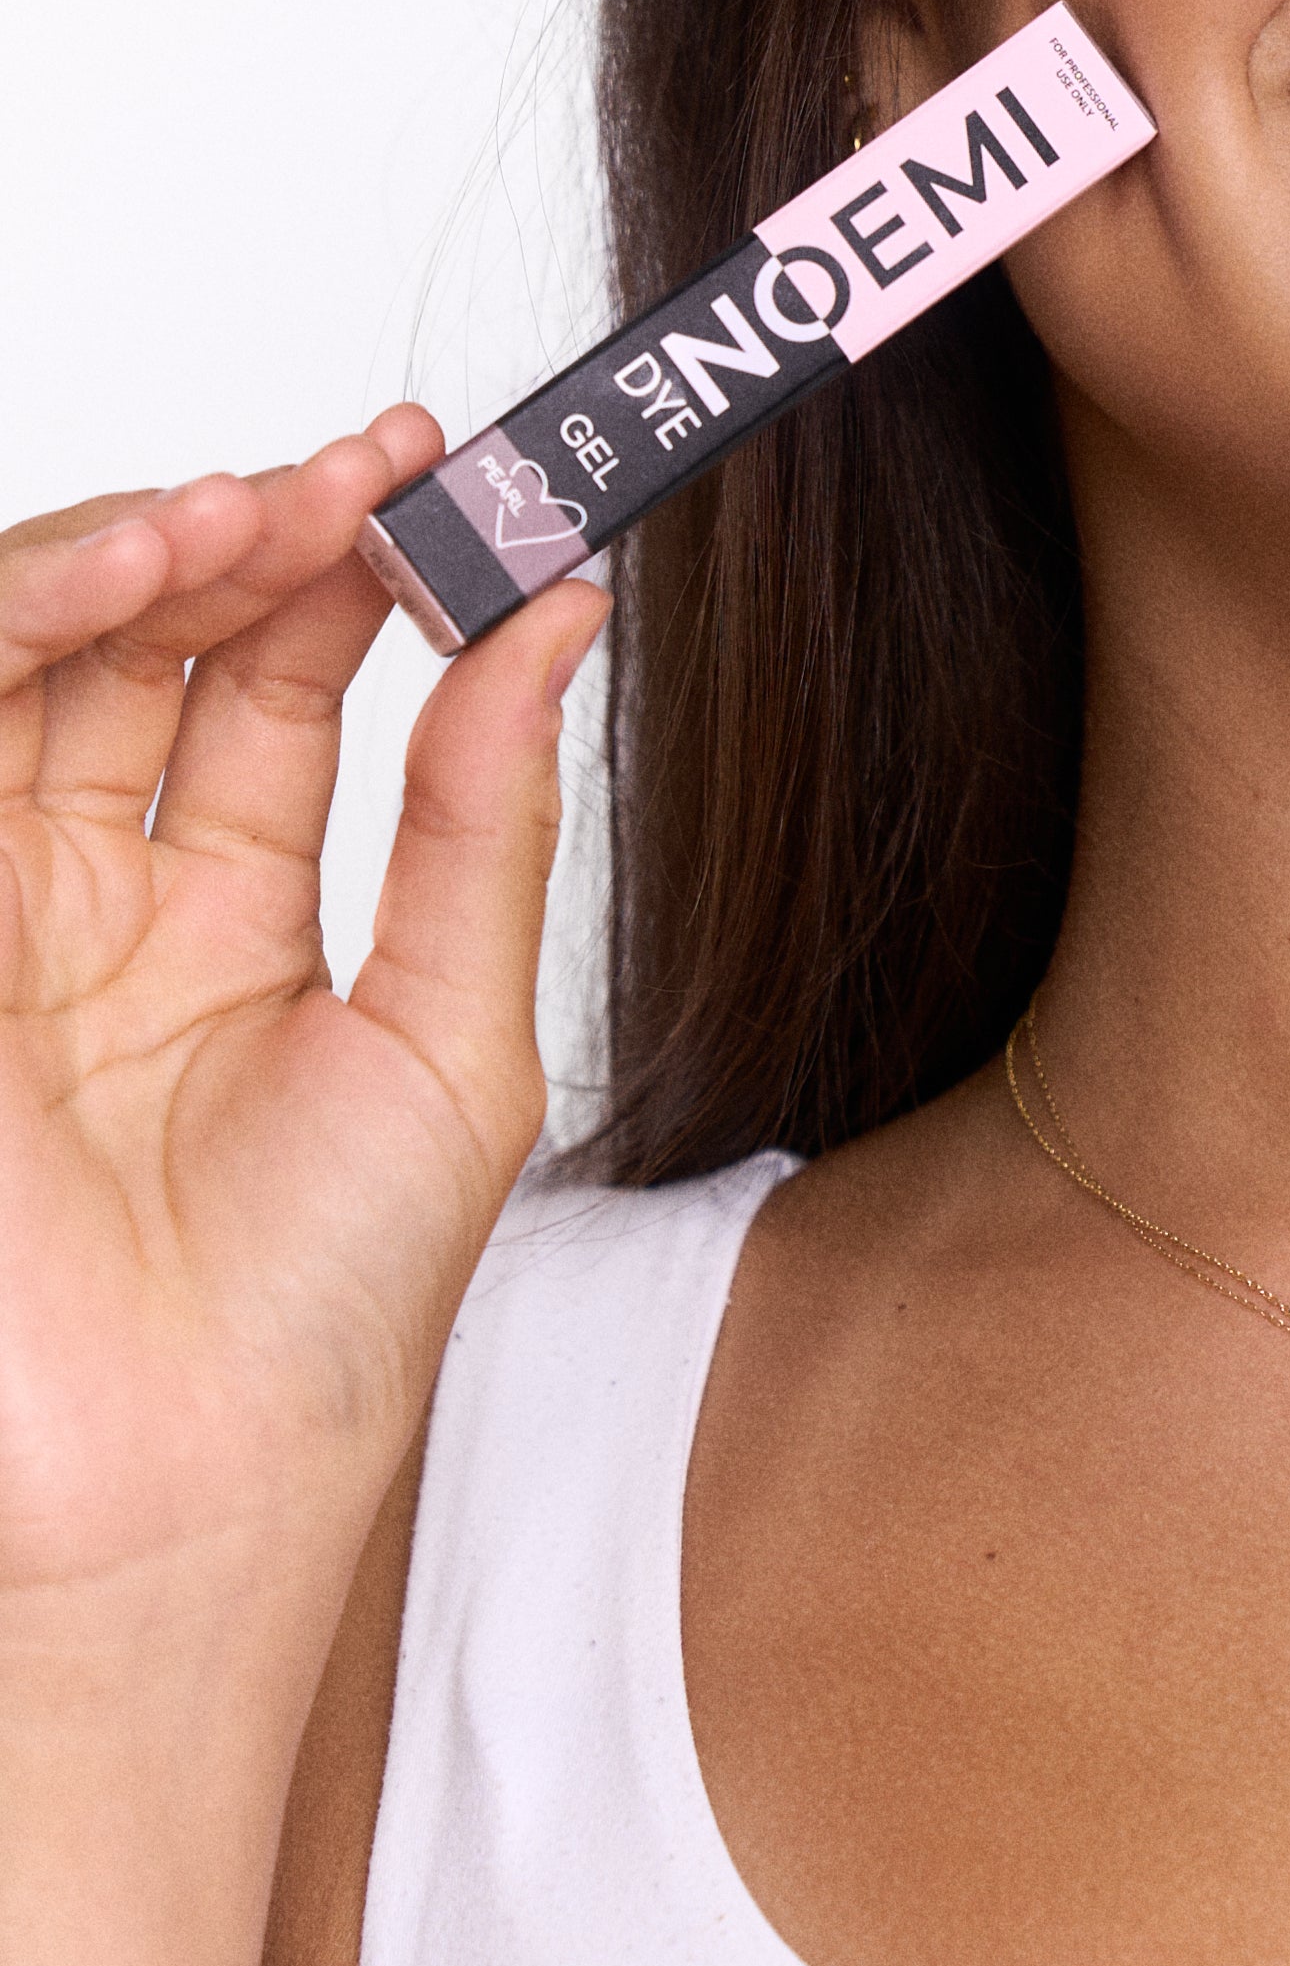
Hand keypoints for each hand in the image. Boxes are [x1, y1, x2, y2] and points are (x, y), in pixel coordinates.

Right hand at [0, 416, 603, 1629]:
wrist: (184, 1495)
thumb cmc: (320, 1313)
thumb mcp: (452, 1030)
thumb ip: (484, 813)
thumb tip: (562, 611)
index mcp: (233, 916)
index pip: (276, 678)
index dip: (353, 563)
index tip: (453, 474)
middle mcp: (97, 894)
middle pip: (149, 640)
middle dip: (252, 530)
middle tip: (368, 470)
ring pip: (32, 658)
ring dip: (136, 552)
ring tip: (256, 507)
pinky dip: (27, 621)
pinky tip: (134, 571)